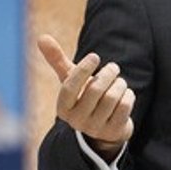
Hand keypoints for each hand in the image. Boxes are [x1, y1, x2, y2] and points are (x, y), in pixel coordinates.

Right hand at [38, 34, 134, 159]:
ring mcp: (95, 128)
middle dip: (108, 73)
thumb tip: (42, 37)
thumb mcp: (71, 80)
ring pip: (112, 98)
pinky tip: (126, 94)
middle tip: (113, 67)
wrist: (104, 126)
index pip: (69, 87)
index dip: (83, 70)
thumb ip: (57, 60)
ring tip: (119, 81)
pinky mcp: (113, 132)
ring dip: (120, 84)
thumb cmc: (84, 95)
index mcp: (63, 108)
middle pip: (95, 90)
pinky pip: (124, 107)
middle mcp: (76, 121)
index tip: (95, 56)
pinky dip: (128, 95)